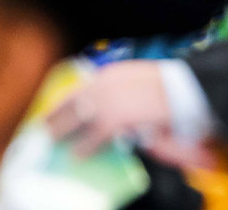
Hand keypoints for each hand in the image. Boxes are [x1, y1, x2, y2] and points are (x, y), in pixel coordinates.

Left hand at [46, 60, 173, 156]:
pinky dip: (84, 146)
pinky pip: (92, 137)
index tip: (58, 107)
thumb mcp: (142, 80)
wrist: (182, 88)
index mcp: (111, 74)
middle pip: (72, 100)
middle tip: (44, 124)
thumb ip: (124, 88)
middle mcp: (103, 84)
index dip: (68, 99)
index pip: (81, 87)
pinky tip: (77, 154)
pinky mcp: (113, 119)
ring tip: (52, 139)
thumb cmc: (169, 85)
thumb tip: (112, 102)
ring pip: (75, 116)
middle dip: (57, 113)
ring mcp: (106, 101)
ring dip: (61, 128)